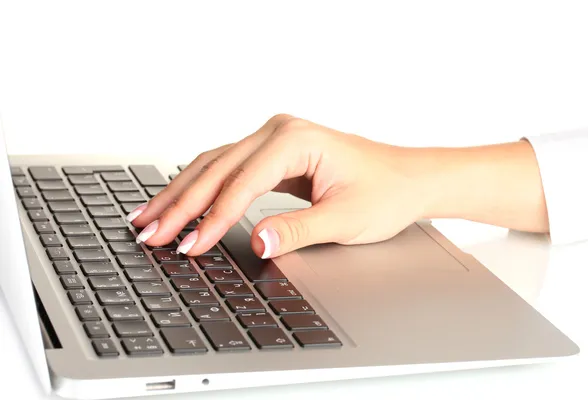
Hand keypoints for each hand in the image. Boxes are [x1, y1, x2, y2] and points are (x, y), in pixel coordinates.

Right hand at [128, 114, 439, 257]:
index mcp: (295, 140)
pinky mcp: (272, 154)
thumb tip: (256, 242)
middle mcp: (278, 131)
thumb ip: (297, 230)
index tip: (188, 245)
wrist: (408, 179)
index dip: (212, 219)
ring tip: (149, 217)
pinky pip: (227, 170)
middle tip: (148, 232)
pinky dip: (202, 190)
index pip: (240, 184)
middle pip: (215, 170)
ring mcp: (272, 140)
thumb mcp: (344, 219)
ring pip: (213, 166)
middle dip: (181, 205)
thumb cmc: (385, 191)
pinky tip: (181, 204)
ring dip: (182, 194)